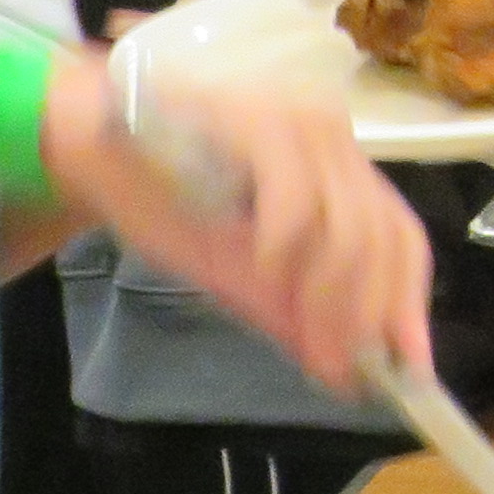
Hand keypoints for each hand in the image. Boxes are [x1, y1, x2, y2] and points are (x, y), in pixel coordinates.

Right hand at [56, 67, 429, 405]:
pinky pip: (295, 202)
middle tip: (340, 373)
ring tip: (309, 349)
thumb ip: (289, 306)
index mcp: (336, 166)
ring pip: (350, 226)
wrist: (86, 140)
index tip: (408, 371)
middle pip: (384, 236)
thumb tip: (344, 368)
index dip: (406, 306)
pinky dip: (286, 252)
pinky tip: (264, 277)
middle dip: (366, 318)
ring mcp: (298, 123)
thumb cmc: (163, 197)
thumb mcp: (235, 267)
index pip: (400, 237)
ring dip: (332, 301)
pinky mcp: (259, 119)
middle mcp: (331, 137)